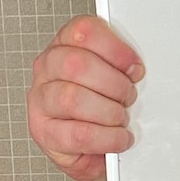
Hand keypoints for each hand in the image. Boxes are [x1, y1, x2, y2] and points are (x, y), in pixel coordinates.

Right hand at [28, 15, 142, 180]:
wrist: (90, 149)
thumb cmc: (100, 107)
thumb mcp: (111, 77)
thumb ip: (120, 65)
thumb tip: (138, 68)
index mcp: (64, 46)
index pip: (83, 32)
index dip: (115, 49)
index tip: (135, 67)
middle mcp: (47, 70)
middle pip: (76, 64)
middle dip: (113, 83)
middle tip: (128, 96)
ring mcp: (41, 101)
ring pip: (73, 98)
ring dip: (109, 111)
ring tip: (120, 118)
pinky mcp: (44, 133)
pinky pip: (79, 134)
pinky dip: (107, 138)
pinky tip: (118, 137)